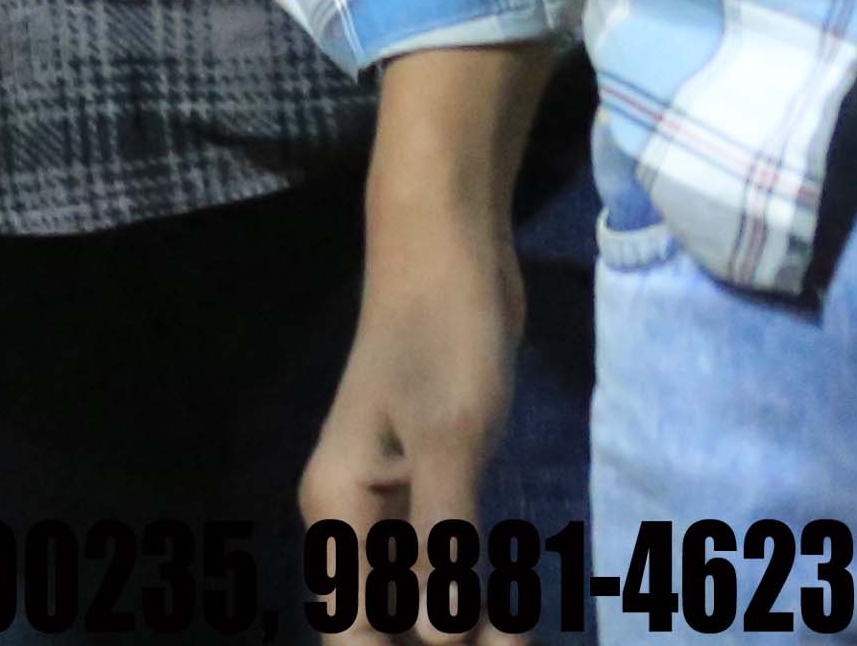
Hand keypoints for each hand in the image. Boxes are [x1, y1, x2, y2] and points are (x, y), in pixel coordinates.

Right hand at [299, 43, 564, 636]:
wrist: (446, 250)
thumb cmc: (440, 339)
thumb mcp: (448, 447)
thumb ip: (443, 551)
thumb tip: (446, 643)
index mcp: (338, 508)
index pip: (354, 628)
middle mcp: (352, 513)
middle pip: (380, 620)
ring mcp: (389, 497)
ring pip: (416, 596)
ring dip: (458, 632)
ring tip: (517, 644)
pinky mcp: (427, 479)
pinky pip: (442, 562)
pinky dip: (472, 597)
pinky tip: (512, 621)